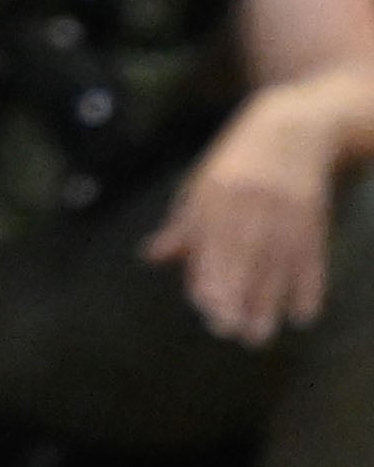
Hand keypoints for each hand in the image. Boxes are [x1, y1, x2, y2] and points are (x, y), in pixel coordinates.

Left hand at [156, 92, 348, 341]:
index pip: (211, 242)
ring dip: (269, 301)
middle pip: (244, 255)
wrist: (290, 130)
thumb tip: (151, 256)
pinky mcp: (314, 217)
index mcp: (217, 195)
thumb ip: (182, 225)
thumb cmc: (235, 165)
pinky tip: (303, 315)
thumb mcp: (202, 186)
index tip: (207, 308)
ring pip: (277, 262)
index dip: (210, 275)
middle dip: (237, 295)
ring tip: (258, 336)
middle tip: (231, 333)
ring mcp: (286, 210)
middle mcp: (251, 203)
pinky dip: (310, 286)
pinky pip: (313, 256)